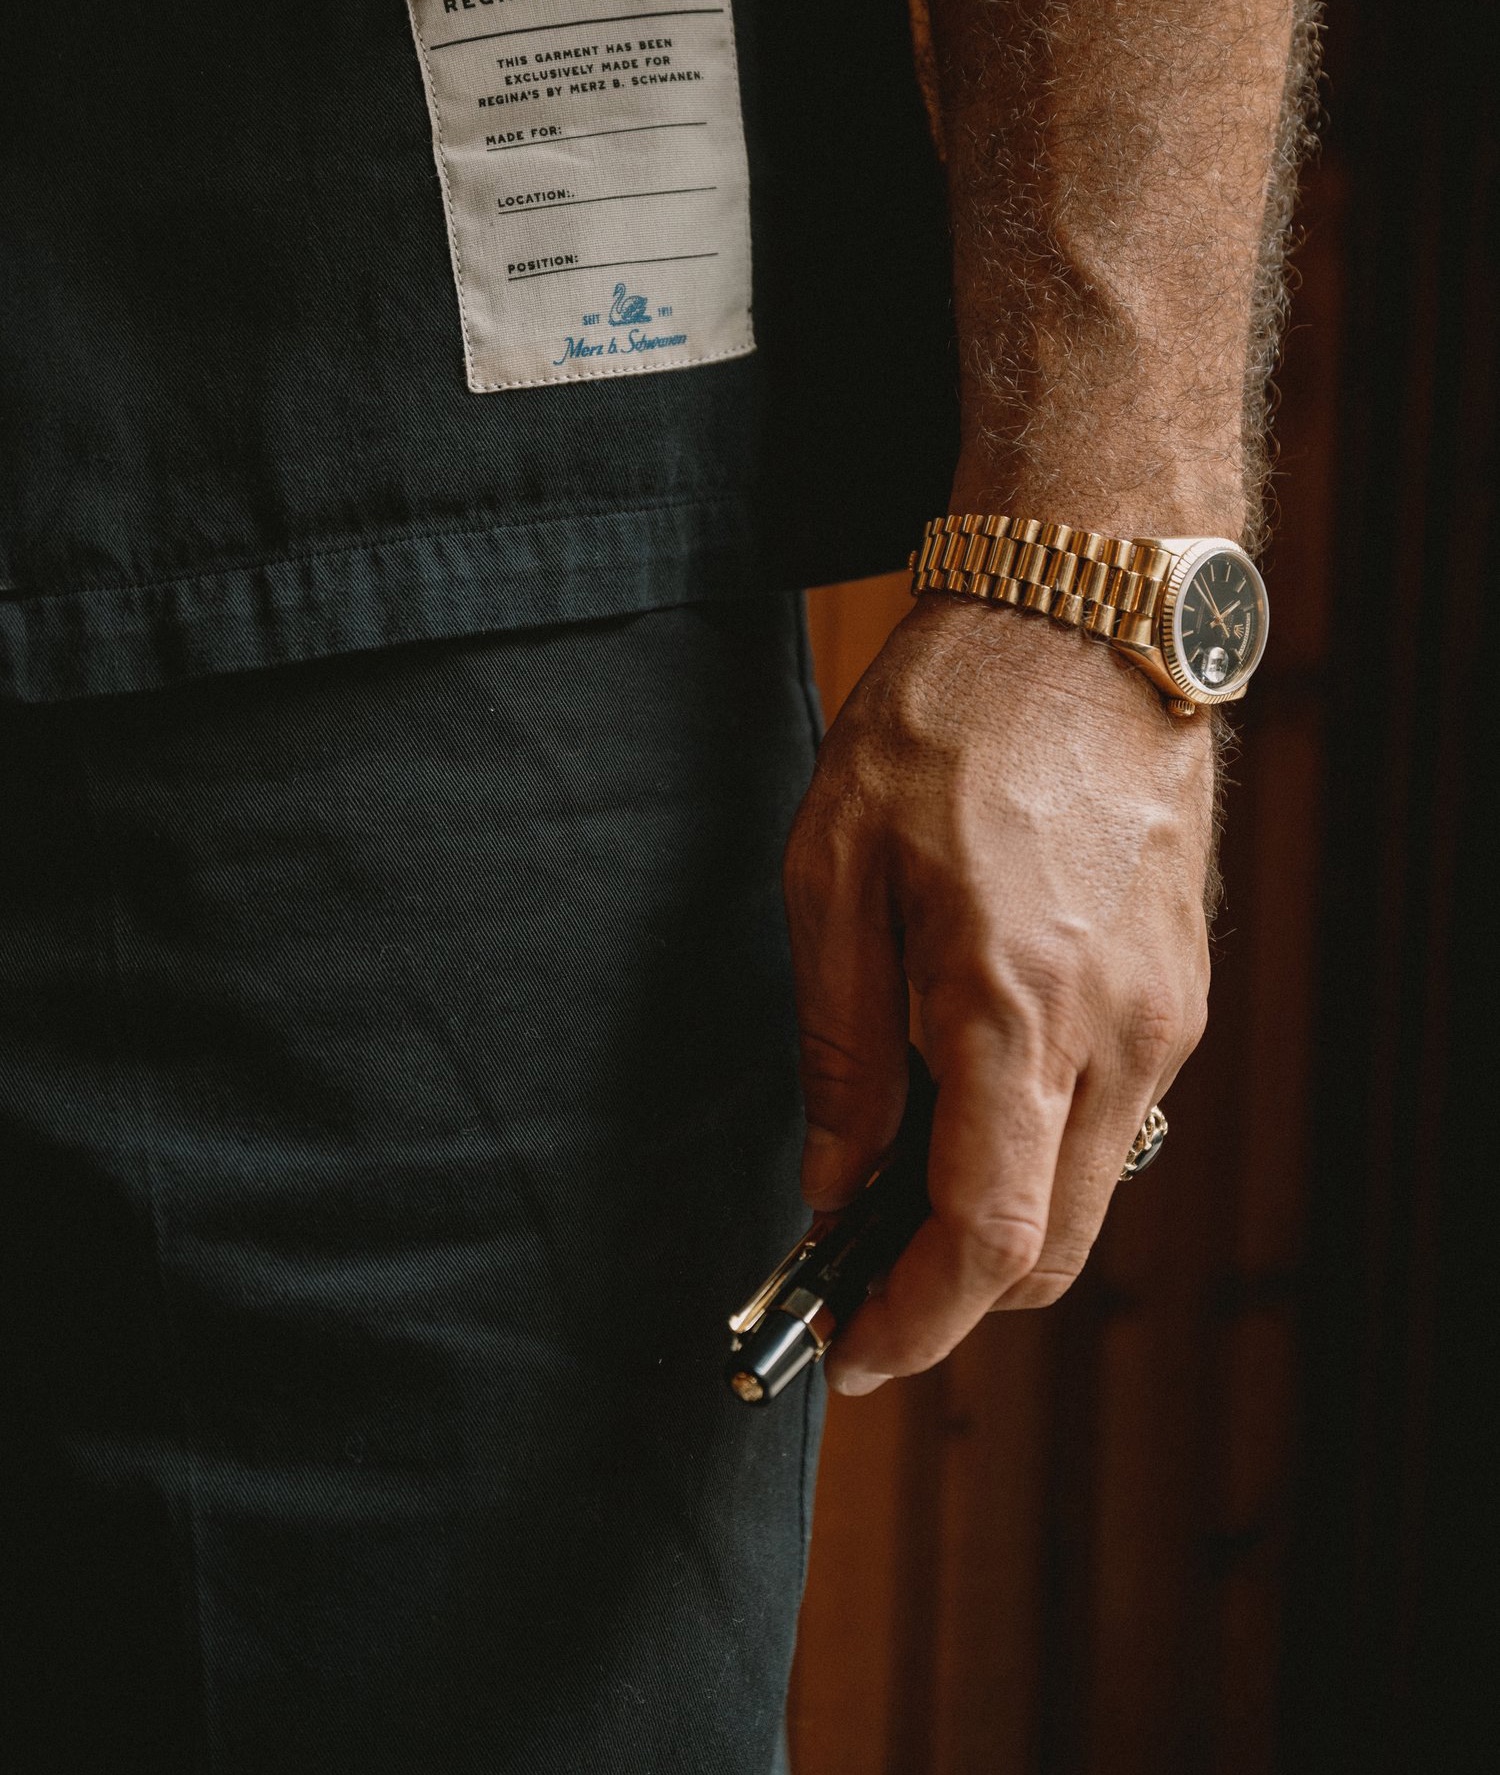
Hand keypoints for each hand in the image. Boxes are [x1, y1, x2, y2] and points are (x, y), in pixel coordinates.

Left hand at [782, 592, 1215, 1395]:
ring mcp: (1164, 1018)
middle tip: (855, 1276)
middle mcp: (1116, 1037)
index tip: (849, 1353)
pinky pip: (1109, 1118)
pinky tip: (967, 1093)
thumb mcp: (835, 875)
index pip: (984, 1240)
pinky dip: (1035, 1147)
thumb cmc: (946, 723)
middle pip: (1049, 1251)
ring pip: (1084, 1192)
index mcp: (1013, 1010)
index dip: (913, 1321)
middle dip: (950, 1293)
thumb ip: (838, 1047)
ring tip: (898, 1175)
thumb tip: (833, 1182)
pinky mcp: (1179, 992)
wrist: (1084, 619)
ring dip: (995, 1219)